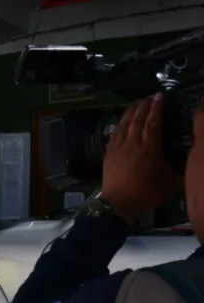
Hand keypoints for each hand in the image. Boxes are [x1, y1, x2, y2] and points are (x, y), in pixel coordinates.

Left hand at [101, 94, 180, 222]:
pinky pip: (114, 135)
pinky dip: (119, 125)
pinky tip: (122, 122)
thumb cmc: (146, 194)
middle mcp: (132, 145)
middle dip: (144, 106)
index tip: (160, 97)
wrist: (117, 205)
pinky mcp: (108, 154)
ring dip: (130, 112)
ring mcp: (118, 149)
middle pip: (137, 120)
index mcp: (149, 149)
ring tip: (136, 103)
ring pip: (124, 125)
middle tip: (149, 97)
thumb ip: (183, 171)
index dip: (157, 108)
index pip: (153, 123)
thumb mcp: (171, 184)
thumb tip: (193, 162)